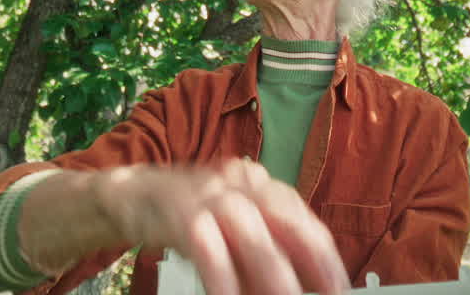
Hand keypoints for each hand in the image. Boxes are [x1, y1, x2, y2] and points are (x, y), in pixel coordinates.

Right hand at [95, 159, 349, 294]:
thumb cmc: (190, 216)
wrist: (131, 194)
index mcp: (262, 187)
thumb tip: (295, 287)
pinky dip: (223, 278)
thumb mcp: (231, 226)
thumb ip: (262, 250)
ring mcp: (211, 195)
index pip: (305, 223)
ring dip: (274, 277)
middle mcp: (242, 186)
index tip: (339, 290)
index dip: (327, 261)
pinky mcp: (180, 211)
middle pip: (288, 224)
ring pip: (253, 235)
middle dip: (312, 266)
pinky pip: (208, 248)